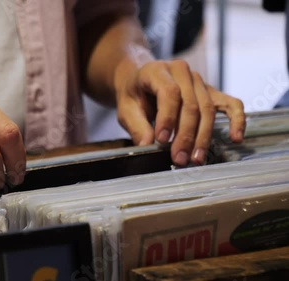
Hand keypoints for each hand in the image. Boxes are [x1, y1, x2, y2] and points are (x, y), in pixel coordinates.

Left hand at [114, 59, 245, 165]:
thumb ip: (136, 125)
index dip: (167, 118)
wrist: (141, 79)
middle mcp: (181, 72)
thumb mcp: (125, 108)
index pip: (169, 93)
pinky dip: (236, 120)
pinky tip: (236, 138)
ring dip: (203, 136)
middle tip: (180, 158)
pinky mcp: (210, 91)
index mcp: (157, 70)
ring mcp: (198, 80)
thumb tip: (147, 145)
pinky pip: (230, 103)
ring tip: (196, 158)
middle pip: (190, 104)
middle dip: (186, 135)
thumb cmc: (134, 94)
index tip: (161, 140)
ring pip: (207, 109)